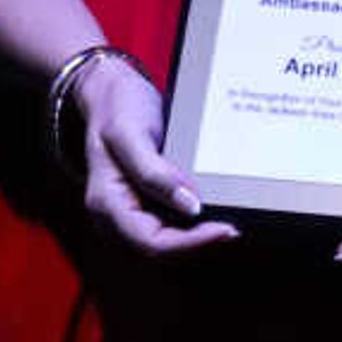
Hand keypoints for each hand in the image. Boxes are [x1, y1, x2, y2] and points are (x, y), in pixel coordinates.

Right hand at [71, 56, 235, 256]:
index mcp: (106, 203)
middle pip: (160, 249)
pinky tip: (213, 211)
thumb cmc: (115, 107)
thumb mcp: (130, 131)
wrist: (108, 91)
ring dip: (197, 238)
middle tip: (235, 228)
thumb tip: (190, 206)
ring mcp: (128, 212)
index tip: (225, 230)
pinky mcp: (142, 205)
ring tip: (229, 221)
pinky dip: (192, 224)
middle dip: (198, 243)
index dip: (190, 243)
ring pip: (166, 243)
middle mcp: (114, 216)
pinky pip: (168, 226)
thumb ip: (154, 172)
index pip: (151, 242)